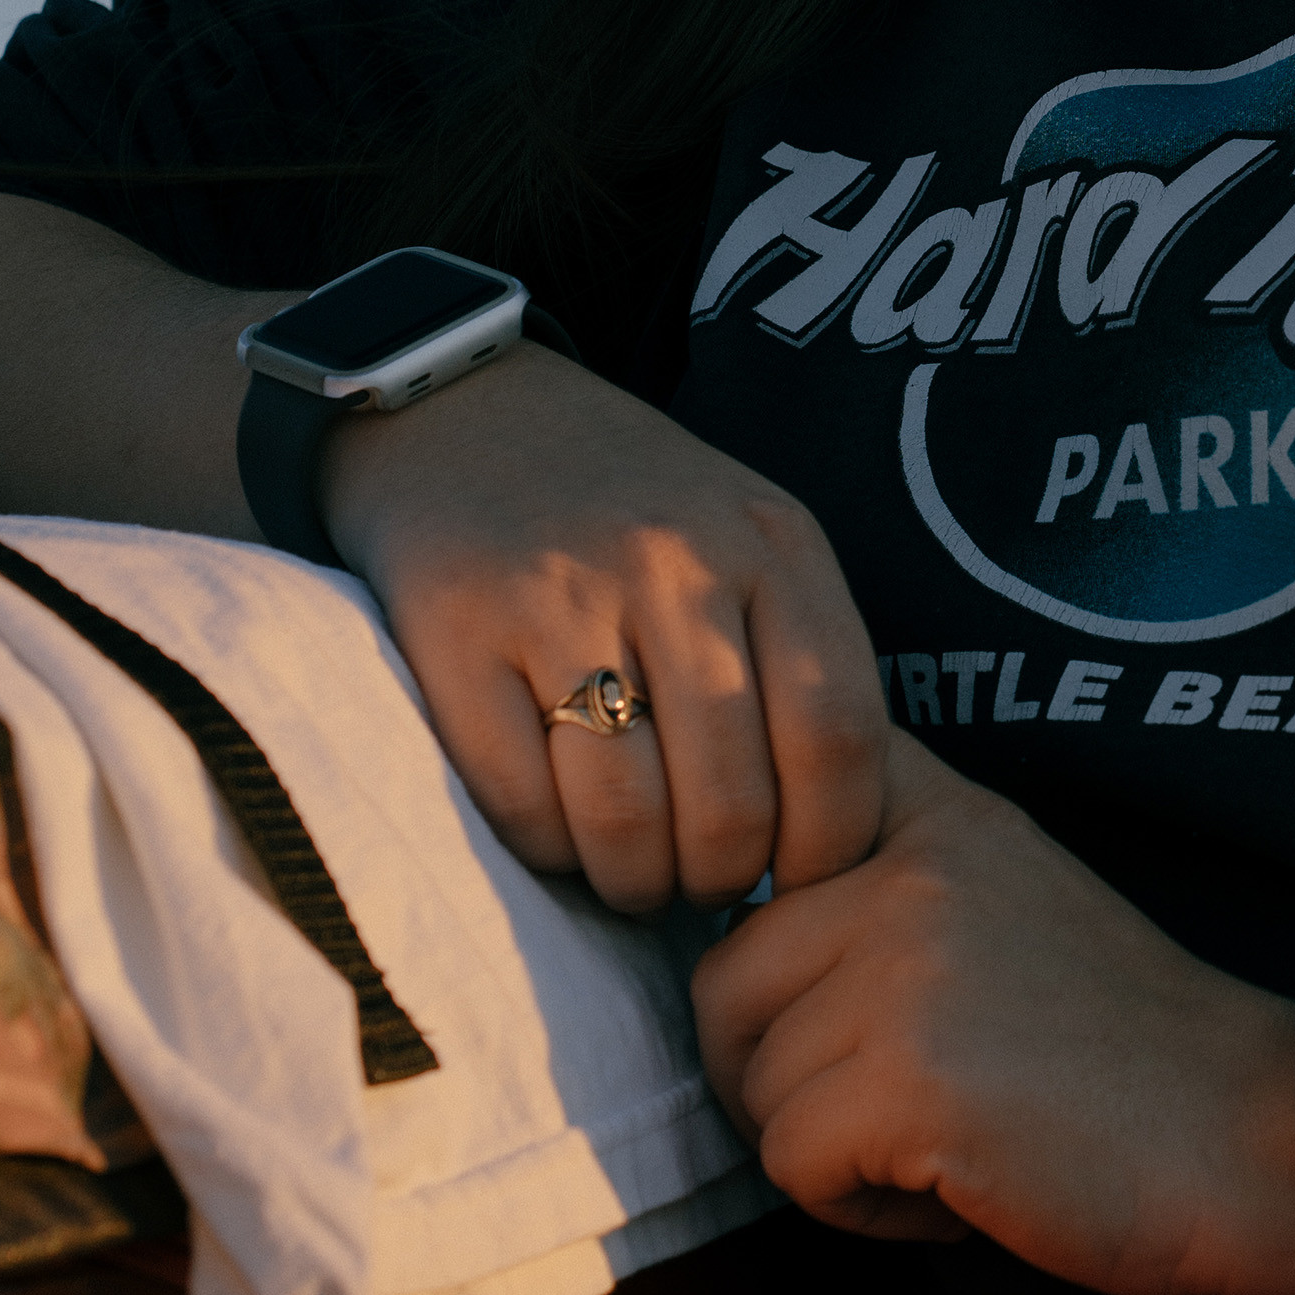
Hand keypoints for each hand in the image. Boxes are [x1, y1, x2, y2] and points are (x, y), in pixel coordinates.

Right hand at [328, 344, 887, 913]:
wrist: (465, 409)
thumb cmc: (631, 507)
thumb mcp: (749, 540)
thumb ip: (797, 654)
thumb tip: (829, 828)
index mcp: (774, 548)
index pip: (838, 737)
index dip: (830, 840)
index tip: (808, 876)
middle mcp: (676, 568)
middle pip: (734, 794)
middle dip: (727, 874)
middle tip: (710, 885)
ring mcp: (563, 597)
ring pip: (627, 813)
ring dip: (639, 880)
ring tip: (639, 879)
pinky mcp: (455, 629)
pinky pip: (519, 796)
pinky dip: (548, 848)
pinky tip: (561, 837)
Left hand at [687, 732, 1294, 1294]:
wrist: (1274, 1140)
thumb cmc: (1151, 1057)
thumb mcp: (1028, 906)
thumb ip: (906, 884)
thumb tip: (744, 930)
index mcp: (947, 822)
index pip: (778, 814)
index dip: (765, 911)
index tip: (827, 974)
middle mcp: (913, 877)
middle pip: (727, 985)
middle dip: (784, 1070)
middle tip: (897, 1106)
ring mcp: (905, 977)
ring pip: (756, 1086)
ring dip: (832, 1147)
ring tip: (952, 1146)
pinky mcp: (903, 1087)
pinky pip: (792, 1167)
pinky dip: (860, 1209)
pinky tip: (960, 1191)